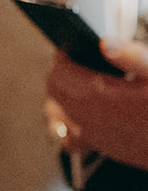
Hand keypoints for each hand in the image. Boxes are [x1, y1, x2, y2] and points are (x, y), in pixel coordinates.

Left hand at [46, 40, 147, 170]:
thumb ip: (134, 57)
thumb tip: (106, 43)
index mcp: (100, 97)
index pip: (59, 73)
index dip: (65, 57)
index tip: (75, 48)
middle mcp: (90, 119)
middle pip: (56, 91)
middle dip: (65, 73)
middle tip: (84, 61)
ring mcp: (95, 136)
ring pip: (62, 112)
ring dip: (70, 95)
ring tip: (92, 81)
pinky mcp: (105, 147)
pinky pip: (76, 132)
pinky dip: (79, 117)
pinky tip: (100, 108)